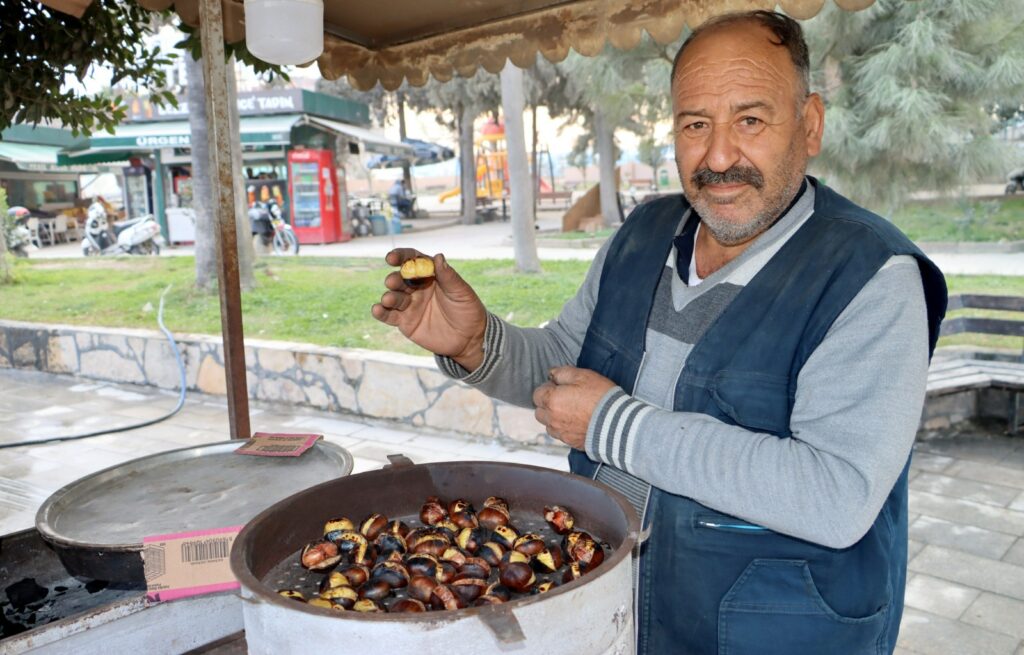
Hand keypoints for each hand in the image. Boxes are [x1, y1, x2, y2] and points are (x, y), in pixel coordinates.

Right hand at [371, 249, 487, 370]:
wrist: (469, 339)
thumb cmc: (467, 310)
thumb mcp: (461, 292)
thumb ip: (448, 276)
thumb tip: (438, 256)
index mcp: (430, 275)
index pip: (412, 261)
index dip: (401, 257)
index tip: (392, 258)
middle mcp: (416, 287)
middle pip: (400, 279)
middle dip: (394, 279)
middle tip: (393, 281)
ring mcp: (409, 304)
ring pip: (393, 297)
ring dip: (389, 296)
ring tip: (388, 299)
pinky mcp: (405, 322)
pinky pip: (389, 315)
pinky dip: (381, 312)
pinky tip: (377, 309)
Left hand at [532, 366, 616, 449]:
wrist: (618, 423)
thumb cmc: (601, 398)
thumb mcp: (583, 376)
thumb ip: (563, 373)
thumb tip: (551, 374)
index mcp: (552, 400)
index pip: (537, 394)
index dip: (548, 388)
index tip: (560, 386)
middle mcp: (552, 419)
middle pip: (540, 411)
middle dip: (548, 404)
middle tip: (565, 398)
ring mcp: (561, 432)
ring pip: (549, 424)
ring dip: (555, 417)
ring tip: (573, 411)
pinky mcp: (570, 442)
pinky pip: (561, 434)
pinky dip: (565, 428)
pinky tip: (579, 422)